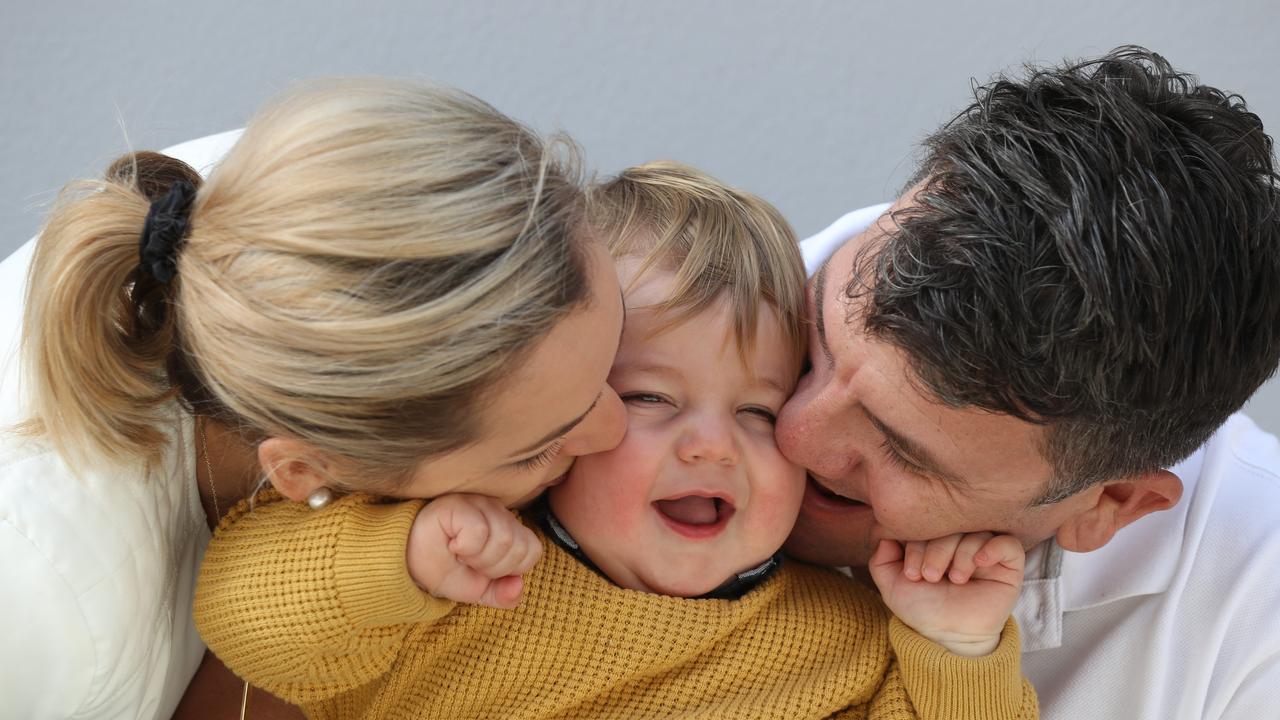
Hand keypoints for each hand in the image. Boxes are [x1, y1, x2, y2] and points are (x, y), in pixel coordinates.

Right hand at [406, 494, 541, 608]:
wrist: (407, 565)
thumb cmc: (444, 569)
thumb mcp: (478, 591)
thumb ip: (502, 594)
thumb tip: (518, 586)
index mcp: (508, 528)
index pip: (532, 550)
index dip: (509, 569)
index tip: (484, 569)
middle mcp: (497, 511)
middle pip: (519, 546)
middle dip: (493, 567)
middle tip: (470, 562)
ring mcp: (478, 504)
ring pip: (503, 538)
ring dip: (478, 558)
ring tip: (460, 554)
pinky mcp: (458, 504)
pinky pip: (479, 531)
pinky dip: (465, 546)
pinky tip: (452, 544)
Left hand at [869, 532, 1023, 655]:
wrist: (948, 636)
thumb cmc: (923, 610)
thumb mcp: (893, 585)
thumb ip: (882, 560)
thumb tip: (885, 535)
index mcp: (936, 541)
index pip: (928, 523)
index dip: (916, 543)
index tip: (911, 574)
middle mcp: (961, 543)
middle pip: (952, 525)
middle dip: (936, 550)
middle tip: (930, 576)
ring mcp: (985, 553)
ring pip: (976, 533)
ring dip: (960, 555)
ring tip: (954, 580)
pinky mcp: (1008, 566)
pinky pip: (1008, 544)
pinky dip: (993, 548)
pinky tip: (979, 563)